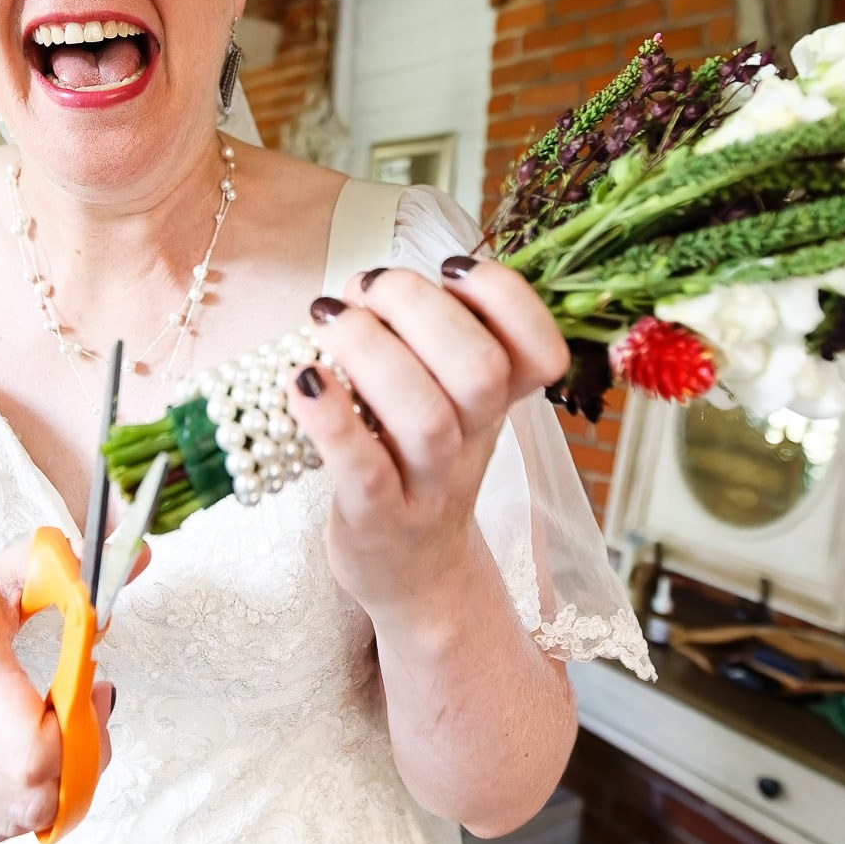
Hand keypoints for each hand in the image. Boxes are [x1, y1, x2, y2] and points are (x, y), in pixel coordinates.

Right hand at [0, 536, 126, 842]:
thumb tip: (139, 557)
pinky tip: (26, 761)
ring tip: (57, 738)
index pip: (31, 749)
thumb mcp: (14, 573)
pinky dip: (22, 804)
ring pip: (14, 819)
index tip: (95, 693)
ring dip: (55, 789)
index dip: (81, 736)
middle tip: (86, 721)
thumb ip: (75, 571)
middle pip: (29, 794)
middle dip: (79, 766)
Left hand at [294, 257, 568, 618]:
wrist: (412, 575)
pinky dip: (330, 419)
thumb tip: (364, 287)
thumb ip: (421, 343)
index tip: (451, 269)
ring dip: (370, 351)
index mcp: (497, 403)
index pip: (541, 349)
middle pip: (479, 369)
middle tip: (366, 289)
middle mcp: (474, 442)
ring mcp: (429, 487)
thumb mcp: (443, 404)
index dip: (506, 296)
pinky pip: (364, 469)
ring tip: (328, 321)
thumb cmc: (413, 466)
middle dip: (419, 307)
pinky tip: (303, 380)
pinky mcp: (377, 521)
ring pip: (425, 417)